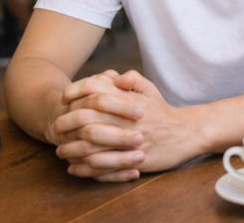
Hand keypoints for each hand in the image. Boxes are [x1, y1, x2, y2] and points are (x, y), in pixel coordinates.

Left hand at [53, 70, 193, 180]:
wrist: (187, 133)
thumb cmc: (164, 112)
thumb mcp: (150, 90)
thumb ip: (131, 79)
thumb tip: (113, 75)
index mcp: (128, 100)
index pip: (94, 89)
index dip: (75, 91)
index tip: (64, 98)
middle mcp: (125, 118)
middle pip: (86, 117)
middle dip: (66, 122)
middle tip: (56, 127)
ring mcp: (128, 140)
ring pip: (91, 144)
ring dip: (72, 148)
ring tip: (61, 150)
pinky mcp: (132, 160)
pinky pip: (102, 165)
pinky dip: (85, 167)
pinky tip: (75, 167)